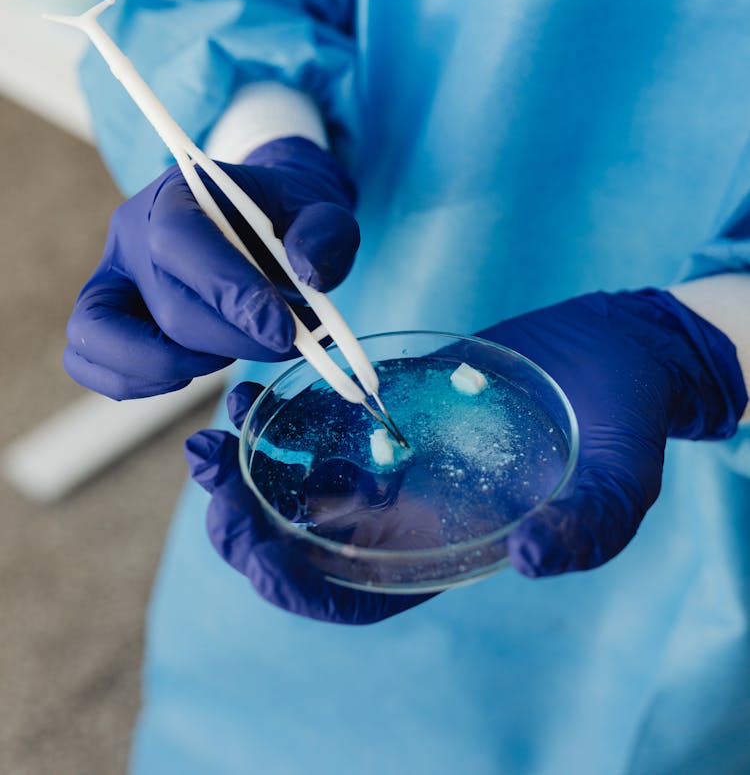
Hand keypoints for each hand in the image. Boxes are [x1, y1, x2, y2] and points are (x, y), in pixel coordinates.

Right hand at [64, 137, 359, 398]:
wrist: (260, 222)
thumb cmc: (287, 218)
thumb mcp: (320, 210)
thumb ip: (326, 234)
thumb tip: (309, 273)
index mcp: (179, 192)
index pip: (183, 242)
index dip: (232, 293)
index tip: (284, 331)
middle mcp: (131, 232)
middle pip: (168, 305)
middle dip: (236, 340)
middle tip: (286, 343)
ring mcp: (110, 275)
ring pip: (109, 338)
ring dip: (183, 363)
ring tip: (234, 351)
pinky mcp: (104, 315)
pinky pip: (91, 360)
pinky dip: (140, 381)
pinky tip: (194, 369)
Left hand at [185, 288, 745, 625]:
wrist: (617, 350)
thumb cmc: (625, 425)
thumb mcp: (620, 484)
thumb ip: (584, 529)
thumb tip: (527, 559)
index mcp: (447, 551)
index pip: (355, 597)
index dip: (298, 590)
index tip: (258, 552)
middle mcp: (408, 514)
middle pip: (303, 544)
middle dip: (244, 525)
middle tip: (211, 475)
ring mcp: (395, 459)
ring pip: (297, 484)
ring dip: (243, 470)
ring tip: (211, 433)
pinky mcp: (390, 407)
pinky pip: (318, 422)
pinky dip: (278, 415)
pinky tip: (252, 390)